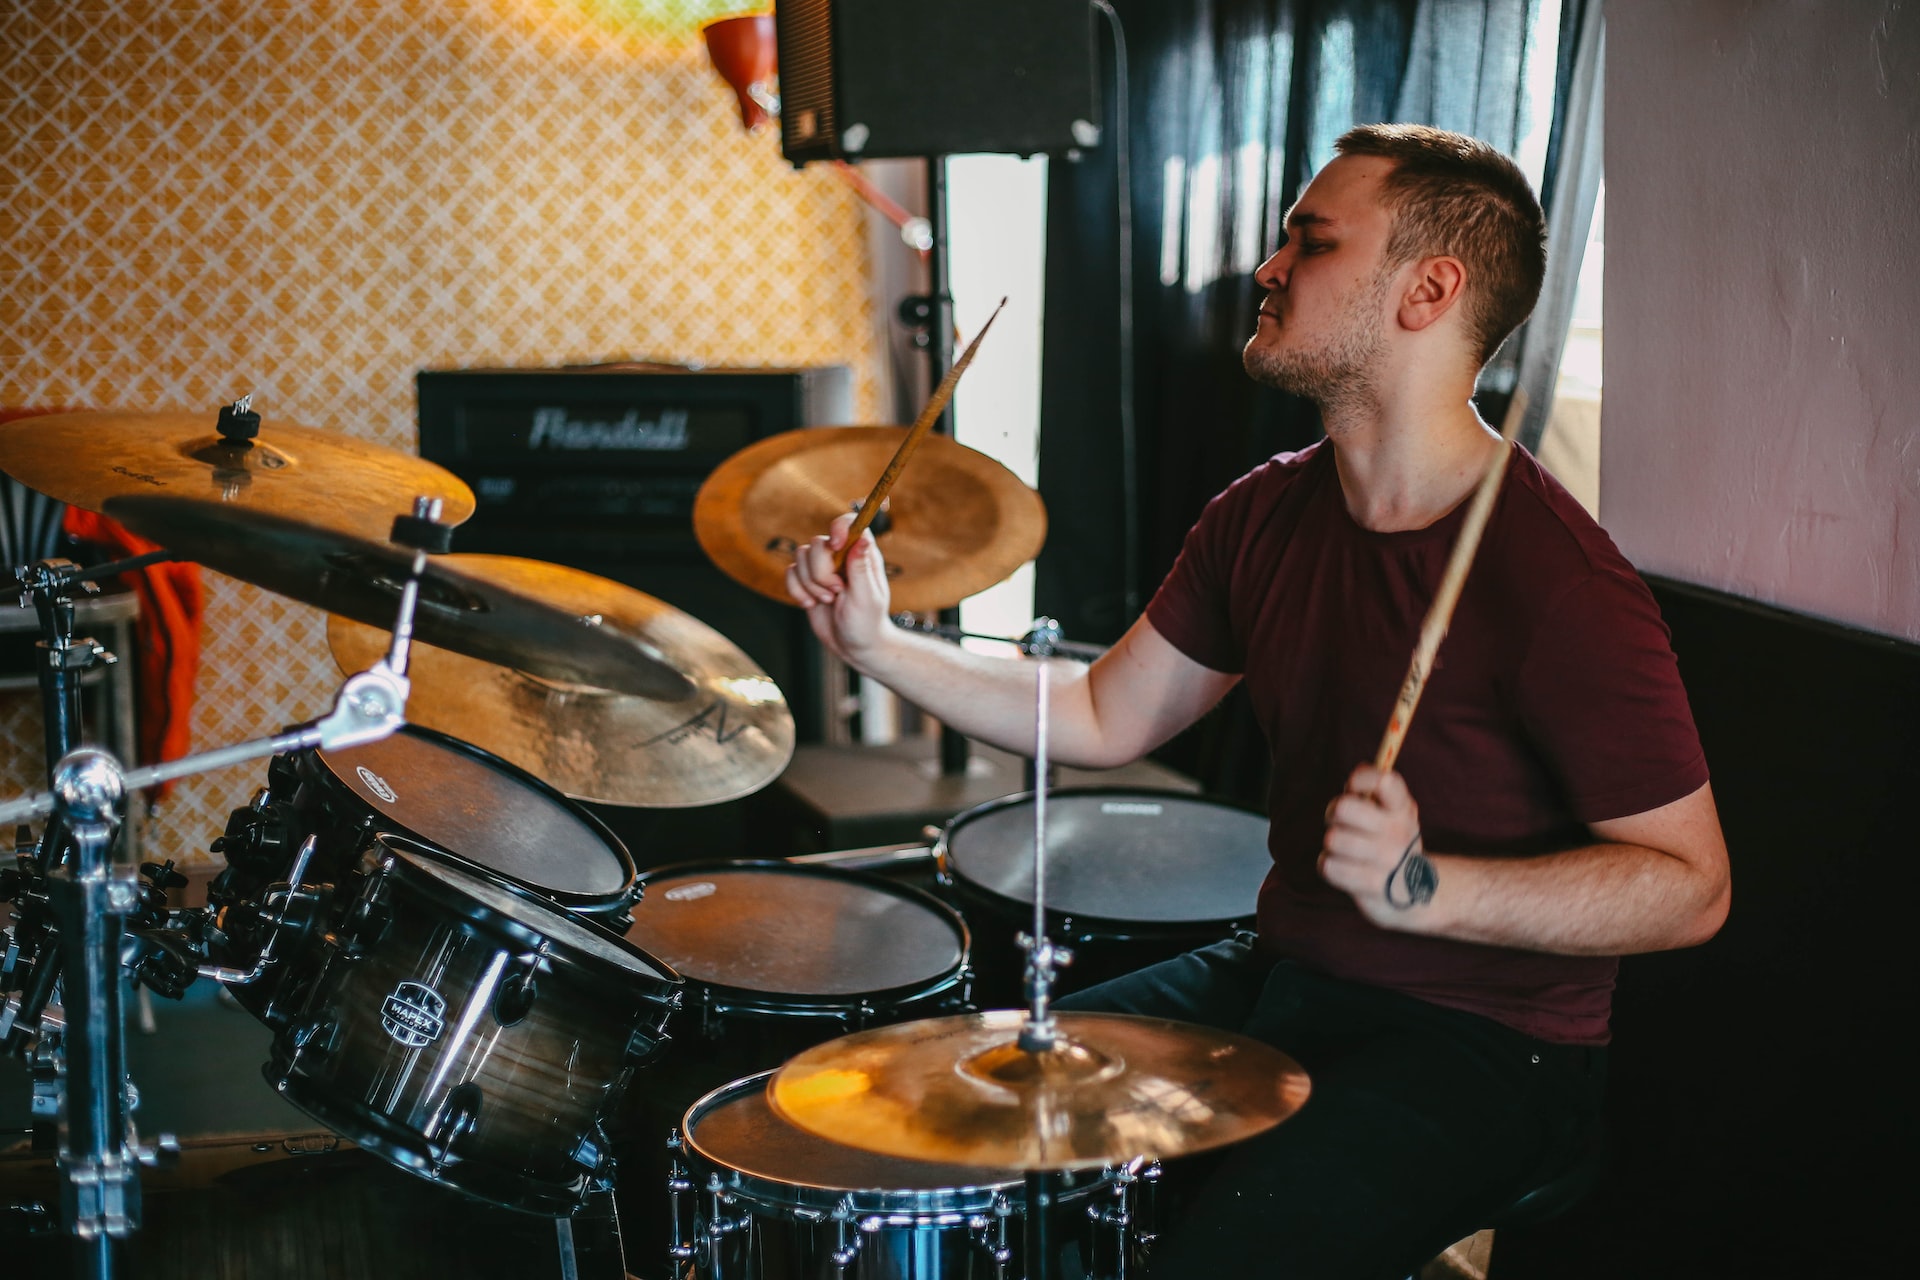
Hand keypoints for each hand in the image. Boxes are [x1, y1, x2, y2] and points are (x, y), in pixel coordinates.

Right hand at [785, 511, 892, 661]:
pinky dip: (796, 591)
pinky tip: (811, 604)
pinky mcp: (806, 581)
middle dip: (821, 573)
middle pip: (816, 544)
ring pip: (800, 557)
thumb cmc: (867, 622)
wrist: (854, 646)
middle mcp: (841, 556)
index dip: (838, 529)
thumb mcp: (867, 597)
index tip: (835, 546)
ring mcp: (822, 567)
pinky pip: (789, 573)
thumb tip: (862, 538)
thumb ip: (860, 567)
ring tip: (827, 600)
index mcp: (862, 554)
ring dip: (809, 584)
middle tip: (836, 592)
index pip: (848, 524)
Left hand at [1319, 764, 1434, 926]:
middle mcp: (1398, 833)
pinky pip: (1329, 866)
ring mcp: (1387, 861)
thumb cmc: (1391, 843)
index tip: (1354, 787)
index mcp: (1403, 809)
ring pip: (1333, 838)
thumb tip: (1356, 778)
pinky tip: (1343, 867)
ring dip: (1332, 843)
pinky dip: (1329, 866)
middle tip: (1341, 822)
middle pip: (1344, 808)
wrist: (1416, 894)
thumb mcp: (1392, 813)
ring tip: (1345, 849)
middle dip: (1333, 813)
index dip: (1361, 779)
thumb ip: (1375, 791)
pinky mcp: (1371, 885)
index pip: (1384, 781)